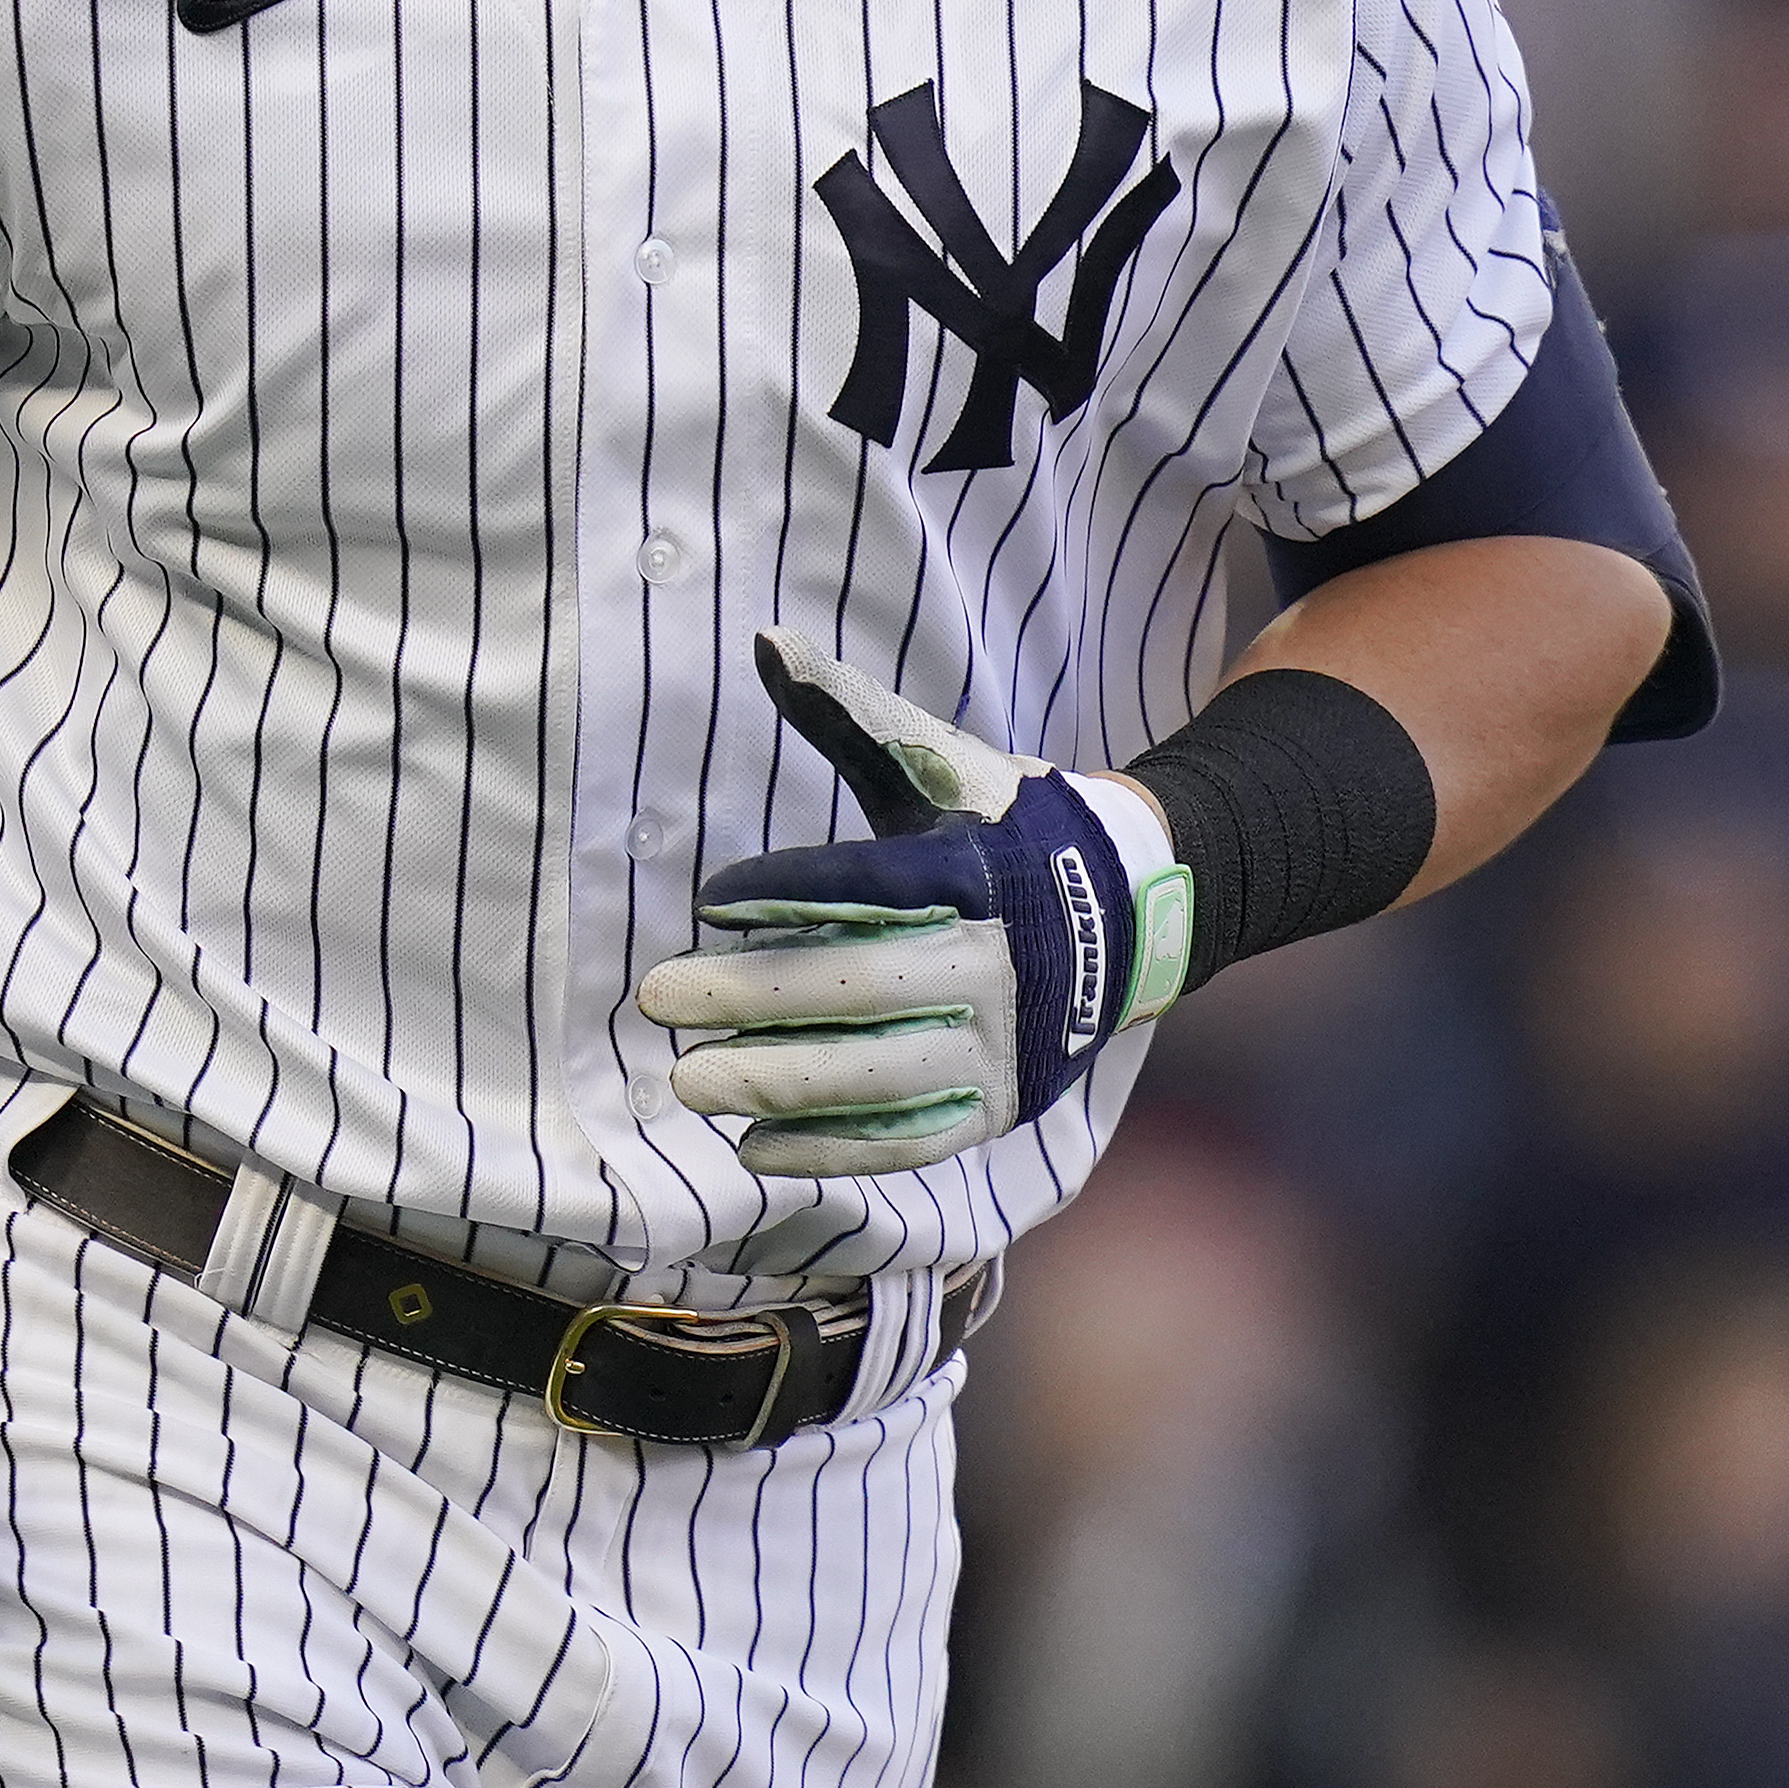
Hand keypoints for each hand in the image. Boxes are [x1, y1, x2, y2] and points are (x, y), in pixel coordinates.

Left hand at [633, 630, 1197, 1174]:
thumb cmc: (1007, 828)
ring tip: (687, 1080)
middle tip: (656, 997)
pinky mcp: (1001, 1104)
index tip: (710, 896)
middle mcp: (996, 961)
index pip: (871, 886)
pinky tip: (750, 1144)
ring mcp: (1003, 1043)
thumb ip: (849, 717)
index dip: (787, 892)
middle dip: (752, 994)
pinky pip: (910, 1138)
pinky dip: (831, 1147)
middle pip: (862, 985)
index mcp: (980, 870)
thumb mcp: (940, 765)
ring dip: (777, 1079)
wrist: (1132, 910)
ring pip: (878, 1073)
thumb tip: (766, 640)